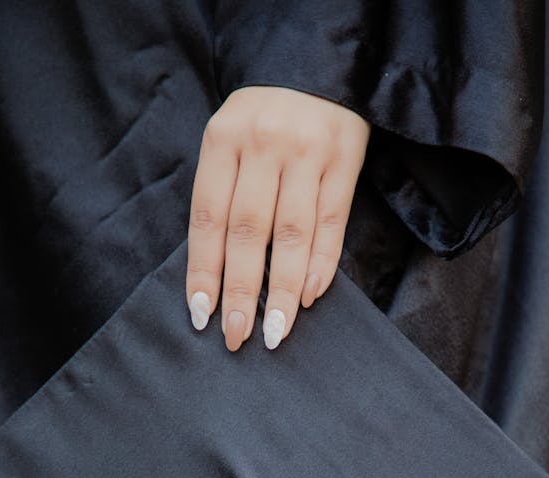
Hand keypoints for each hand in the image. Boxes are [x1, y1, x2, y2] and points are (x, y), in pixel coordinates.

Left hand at [186, 86, 369, 350]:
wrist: (317, 69)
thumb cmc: (263, 122)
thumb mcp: (230, 142)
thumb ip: (223, 196)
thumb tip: (218, 278)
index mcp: (223, 139)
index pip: (209, 218)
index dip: (204, 271)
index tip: (202, 315)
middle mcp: (264, 143)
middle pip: (249, 232)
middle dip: (241, 292)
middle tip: (237, 336)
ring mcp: (308, 152)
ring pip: (292, 234)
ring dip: (281, 290)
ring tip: (276, 331)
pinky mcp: (346, 160)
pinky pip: (332, 223)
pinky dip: (321, 264)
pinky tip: (308, 297)